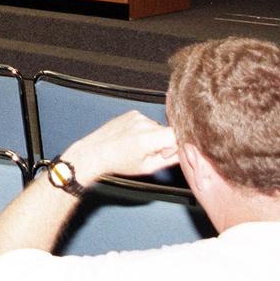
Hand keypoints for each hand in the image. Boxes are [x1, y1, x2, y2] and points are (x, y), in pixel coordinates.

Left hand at [62, 111, 178, 186]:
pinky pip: (147, 122)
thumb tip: (183, 154)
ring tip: (137, 146)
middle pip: (167, 131)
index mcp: (147, 138)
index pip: (176, 135)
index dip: (174, 147)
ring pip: (157, 127)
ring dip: (153, 136)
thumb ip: (168, 160)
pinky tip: (132, 138)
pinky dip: (144, 130)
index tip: (164, 154)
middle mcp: (143, 123)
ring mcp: (137, 116)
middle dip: (164, 142)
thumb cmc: (118, 162)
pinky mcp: (132, 113)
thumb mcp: (147, 167)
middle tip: (149, 153)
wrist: (96, 151)